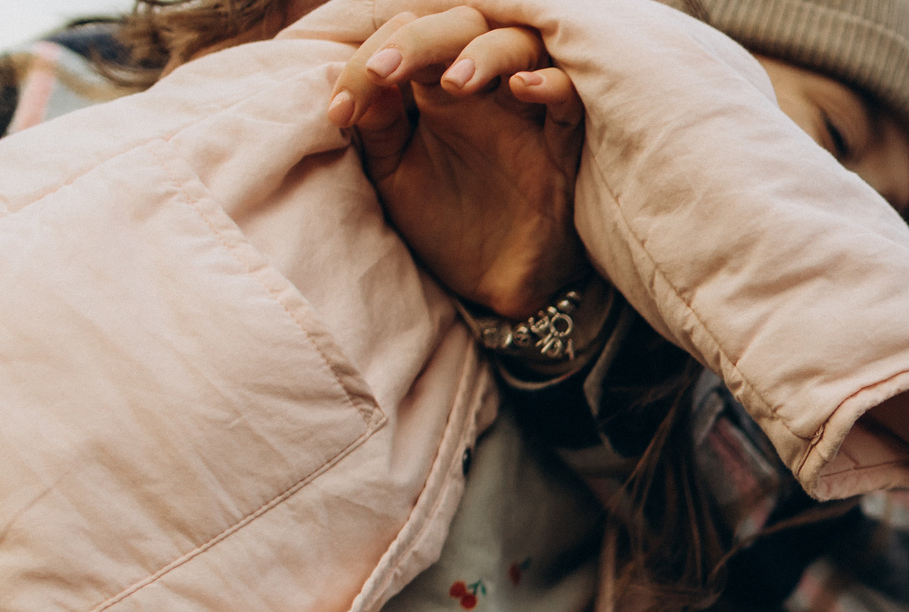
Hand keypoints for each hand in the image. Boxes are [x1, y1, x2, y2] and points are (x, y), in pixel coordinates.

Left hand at [326, 7, 588, 316]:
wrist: (492, 288)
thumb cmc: (445, 227)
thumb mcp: (395, 177)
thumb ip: (378, 127)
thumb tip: (363, 75)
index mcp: (437, 92)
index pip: (407, 39)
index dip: (369, 58)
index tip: (339, 110)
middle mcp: (483, 92)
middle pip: (462, 24)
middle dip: (421, 38)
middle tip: (384, 71)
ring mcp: (524, 113)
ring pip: (519, 44)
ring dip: (484, 52)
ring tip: (453, 83)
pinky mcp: (562, 145)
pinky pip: (569, 97)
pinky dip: (551, 85)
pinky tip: (522, 89)